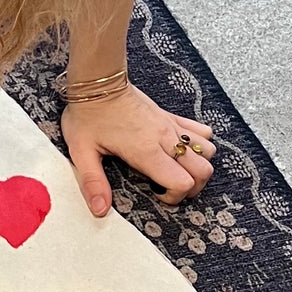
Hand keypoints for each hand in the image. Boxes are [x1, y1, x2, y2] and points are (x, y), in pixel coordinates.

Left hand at [61, 84, 214, 212]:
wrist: (98, 81)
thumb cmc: (88, 115)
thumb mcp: (82, 152)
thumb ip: (93, 182)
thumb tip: (100, 210)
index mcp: (146, 151)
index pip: (182, 182)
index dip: (175, 196)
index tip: (157, 194)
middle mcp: (165, 138)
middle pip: (203, 170)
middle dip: (193, 187)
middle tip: (170, 187)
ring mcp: (171, 126)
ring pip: (209, 150)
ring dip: (200, 165)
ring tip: (178, 170)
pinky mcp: (170, 116)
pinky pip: (201, 130)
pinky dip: (200, 143)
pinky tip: (181, 148)